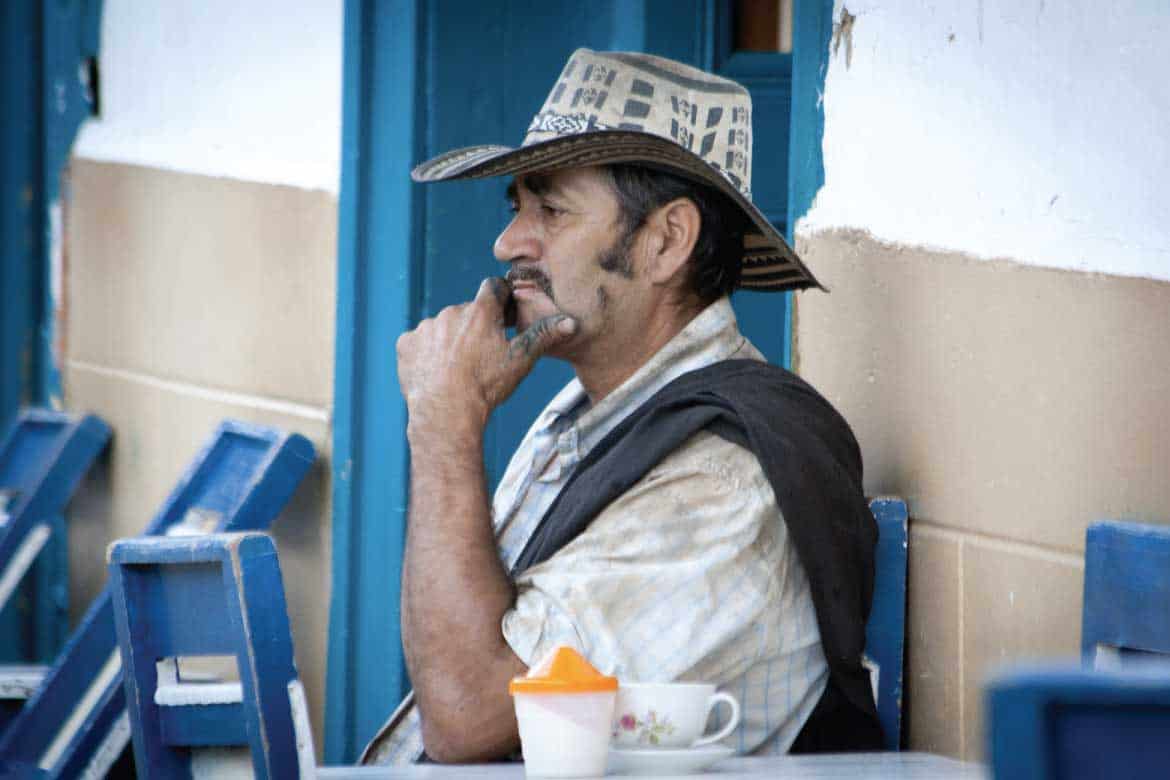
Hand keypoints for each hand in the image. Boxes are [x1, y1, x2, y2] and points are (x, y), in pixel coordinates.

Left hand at [396, 277, 576, 433]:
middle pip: (468, 311)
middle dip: (475, 326)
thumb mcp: (520, 361)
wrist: (446, 413)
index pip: (494, 287)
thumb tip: (571, 322)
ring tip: (458, 368)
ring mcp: (426, 327)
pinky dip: (426, 353)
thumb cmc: (486, 387)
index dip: (501, 299)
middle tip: (482, 354)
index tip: (504, 315)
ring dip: (450, 339)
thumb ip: (544, 336)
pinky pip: (419, 342)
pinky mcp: (406, 344)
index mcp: (481, 311)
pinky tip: (436, 372)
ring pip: (443, 326)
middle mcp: (451, 312)